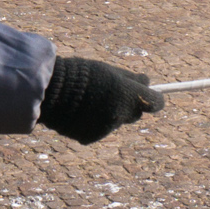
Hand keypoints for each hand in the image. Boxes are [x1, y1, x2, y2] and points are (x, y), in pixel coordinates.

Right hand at [38, 56, 165, 144]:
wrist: (54, 90)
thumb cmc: (83, 74)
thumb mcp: (110, 70)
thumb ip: (131, 78)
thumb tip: (148, 82)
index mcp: (128, 96)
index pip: (156, 103)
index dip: (154, 99)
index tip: (151, 95)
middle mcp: (120, 115)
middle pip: (134, 114)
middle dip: (128, 106)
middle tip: (113, 94)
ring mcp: (106, 129)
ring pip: (115, 122)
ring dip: (109, 114)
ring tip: (89, 100)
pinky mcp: (91, 138)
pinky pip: (98, 130)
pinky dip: (93, 123)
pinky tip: (80, 112)